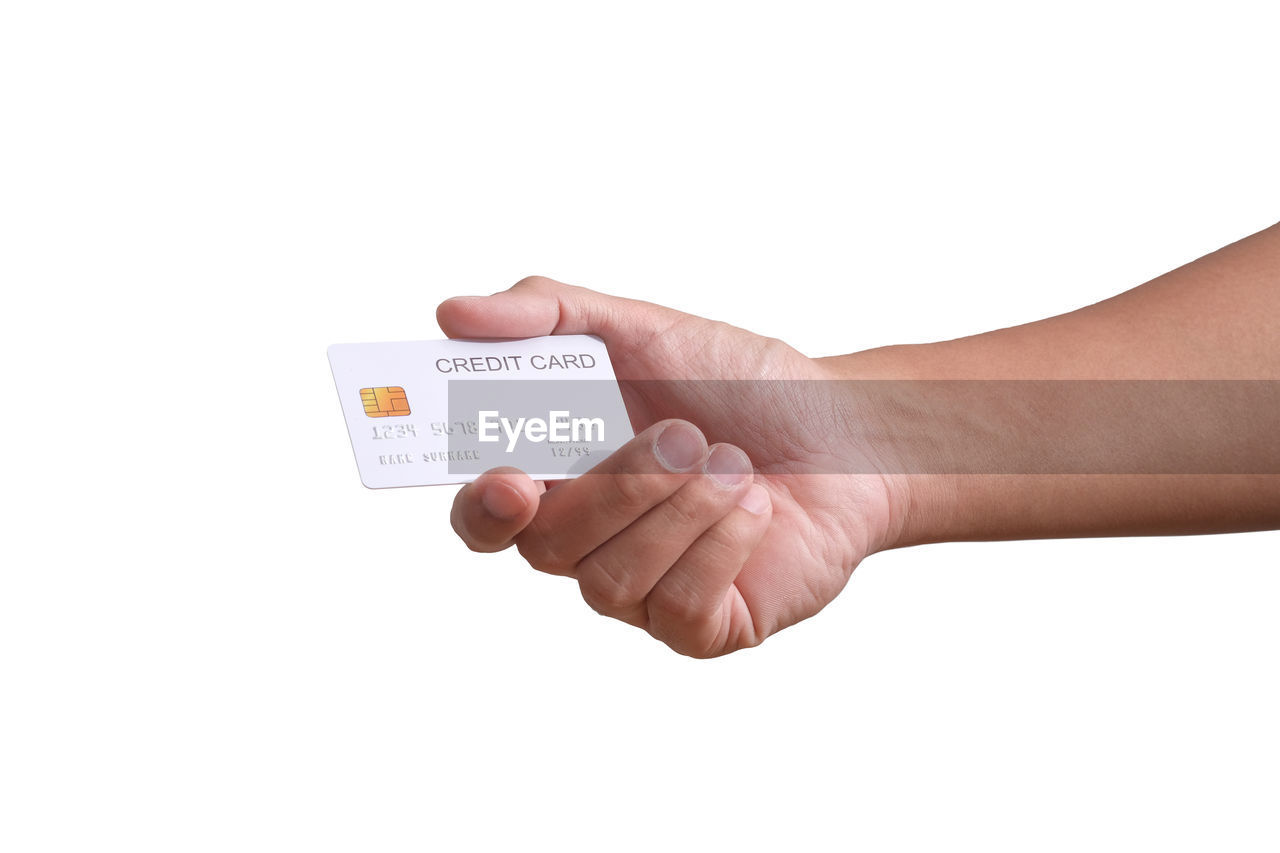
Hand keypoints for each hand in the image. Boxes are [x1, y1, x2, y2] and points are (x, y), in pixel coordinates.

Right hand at [439, 277, 908, 656]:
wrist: (851, 430)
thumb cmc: (743, 385)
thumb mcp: (645, 328)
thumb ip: (549, 314)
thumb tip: (451, 314)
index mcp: (562, 478)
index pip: (483, 516)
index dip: (483, 507)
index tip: (513, 479)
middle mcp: (590, 543)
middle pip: (547, 547)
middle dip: (615, 488)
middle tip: (679, 433)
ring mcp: (643, 593)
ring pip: (610, 581)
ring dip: (678, 508)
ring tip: (733, 462)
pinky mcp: (700, 628)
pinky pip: (679, 607)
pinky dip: (720, 545)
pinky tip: (756, 506)